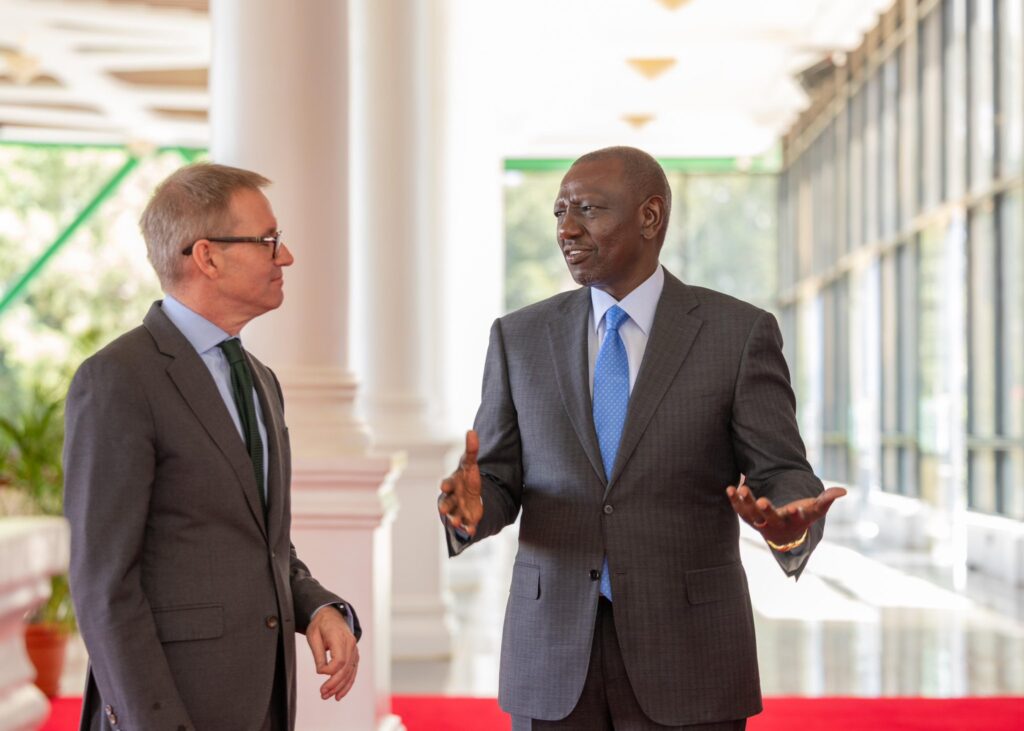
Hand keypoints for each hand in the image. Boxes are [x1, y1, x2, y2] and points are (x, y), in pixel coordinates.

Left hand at [307, 605, 357, 700]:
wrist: (331, 615)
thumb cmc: (321, 624)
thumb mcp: (313, 636)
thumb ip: (318, 654)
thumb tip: (321, 672)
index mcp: (340, 637)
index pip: (340, 660)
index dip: (329, 670)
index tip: (319, 671)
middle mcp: (351, 643)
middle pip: (346, 668)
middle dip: (335, 684)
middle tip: (323, 694)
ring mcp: (354, 649)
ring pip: (351, 672)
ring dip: (341, 687)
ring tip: (329, 696)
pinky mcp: (354, 654)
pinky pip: (353, 671)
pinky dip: (347, 683)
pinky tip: (340, 693)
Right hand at [439, 429, 483, 534]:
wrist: (471, 494)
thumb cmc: (467, 477)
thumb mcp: (471, 463)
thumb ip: (471, 450)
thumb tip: (472, 431)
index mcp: (452, 484)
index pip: (447, 484)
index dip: (446, 485)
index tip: (444, 486)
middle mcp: (453, 498)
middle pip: (446, 502)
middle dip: (445, 506)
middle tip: (443, 510)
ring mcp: (459, 510)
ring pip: (454, 516)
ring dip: (454, 520)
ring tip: (456, 523)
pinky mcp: (467, 518)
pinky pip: (466, 525)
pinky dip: (468, 528)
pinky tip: (472, 531)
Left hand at [726, 483, 846, 545]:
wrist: (783, 534)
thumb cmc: (801, 517)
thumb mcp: (814, 511)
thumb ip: (826, 500)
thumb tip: (843, 490)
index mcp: (793, 522)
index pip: (796, 519)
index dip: (798, 514)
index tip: (798, 508)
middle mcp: (775, 524)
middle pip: (770, 518)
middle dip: (766, 510)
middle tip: (763, 501)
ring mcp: (759, 522)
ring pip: (751, 514)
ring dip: (746, 502)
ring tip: (742, 488)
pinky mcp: (748, 517)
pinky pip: (739, 510)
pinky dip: (734, 501)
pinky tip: (730, 488)